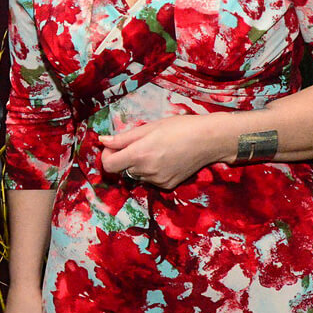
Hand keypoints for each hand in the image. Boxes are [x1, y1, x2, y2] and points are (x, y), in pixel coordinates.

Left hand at [98, 114, 220, 188]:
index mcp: (139, 154)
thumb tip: (102, 141)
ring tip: (156, 150)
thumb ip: (124, 138)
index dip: (107, 155)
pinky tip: (165, 159)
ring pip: (136, 174)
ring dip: (138, 164)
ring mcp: (157, 180)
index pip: (109, 165)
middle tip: (138, 144)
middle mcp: (146, 171)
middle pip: (122, 169)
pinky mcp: (167, 185)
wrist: (209, 140)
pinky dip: (151, 170)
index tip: (113, 146)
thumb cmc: (180, 128)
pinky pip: (150, 179)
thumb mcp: (149, 127)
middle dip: (124, 158)